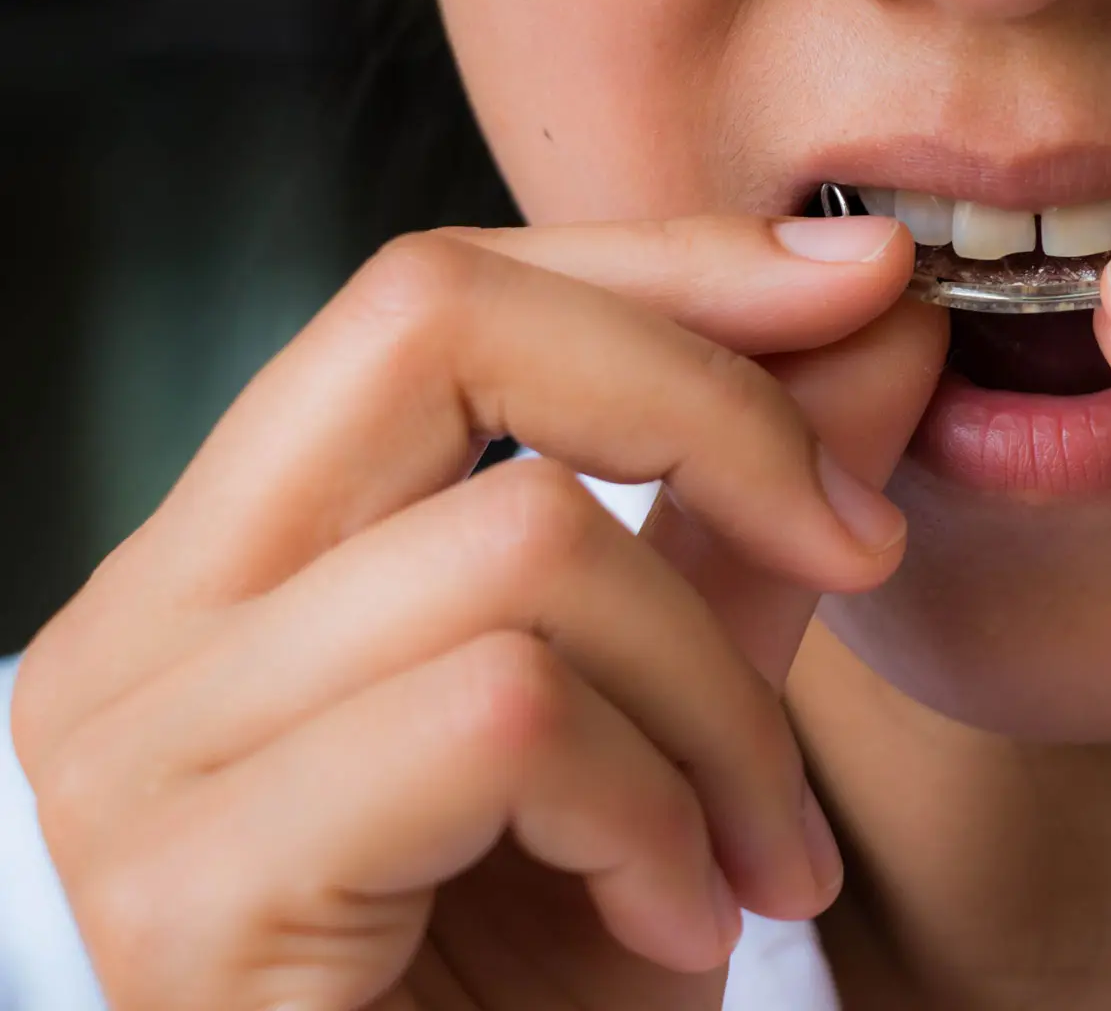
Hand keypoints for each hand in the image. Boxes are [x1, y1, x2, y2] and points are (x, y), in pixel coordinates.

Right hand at [11, 214, 946, 1010]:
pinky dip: (652, 811)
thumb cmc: (522, 987)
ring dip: (716, 706)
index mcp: (241, 562)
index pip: (434, 298)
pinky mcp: (201, 889)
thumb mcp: (663, 723)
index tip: (860, 277)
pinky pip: (504, 717)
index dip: (663, 261)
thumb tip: (871, 325)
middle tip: (857, 539)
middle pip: (432, 321)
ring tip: (756, 851)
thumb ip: (744, 525)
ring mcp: (150, 754)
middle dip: (707, 398)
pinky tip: (674, 918)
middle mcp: (152, 624)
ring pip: (521, 544)